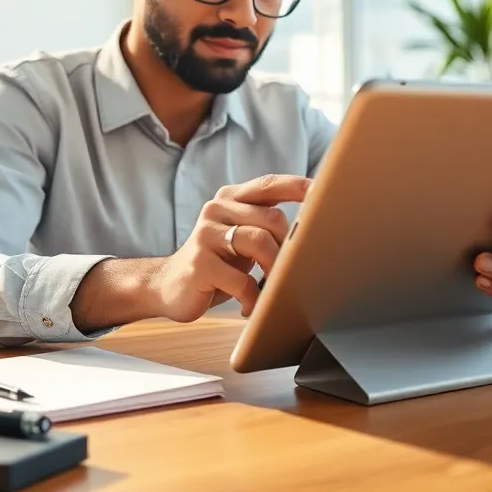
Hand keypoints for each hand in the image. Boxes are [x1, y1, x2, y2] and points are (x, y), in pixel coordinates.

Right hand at [150, 174, 309, 321]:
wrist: (168, 286)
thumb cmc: (216, 262)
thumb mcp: (239, 237)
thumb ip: (264, 224)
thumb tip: (312, 227)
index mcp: (230, 198)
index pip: (268, 185)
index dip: (297, 187)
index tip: (323, 194)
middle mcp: (216, 209)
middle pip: (272, 218)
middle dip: (289, 246)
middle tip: (293, 271)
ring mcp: (206, 235)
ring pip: (259, 242)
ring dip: (275, 271)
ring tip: (274, 289)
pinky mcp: (200, 263)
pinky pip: (241, 279)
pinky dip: (253, 297)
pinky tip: (250, 307)